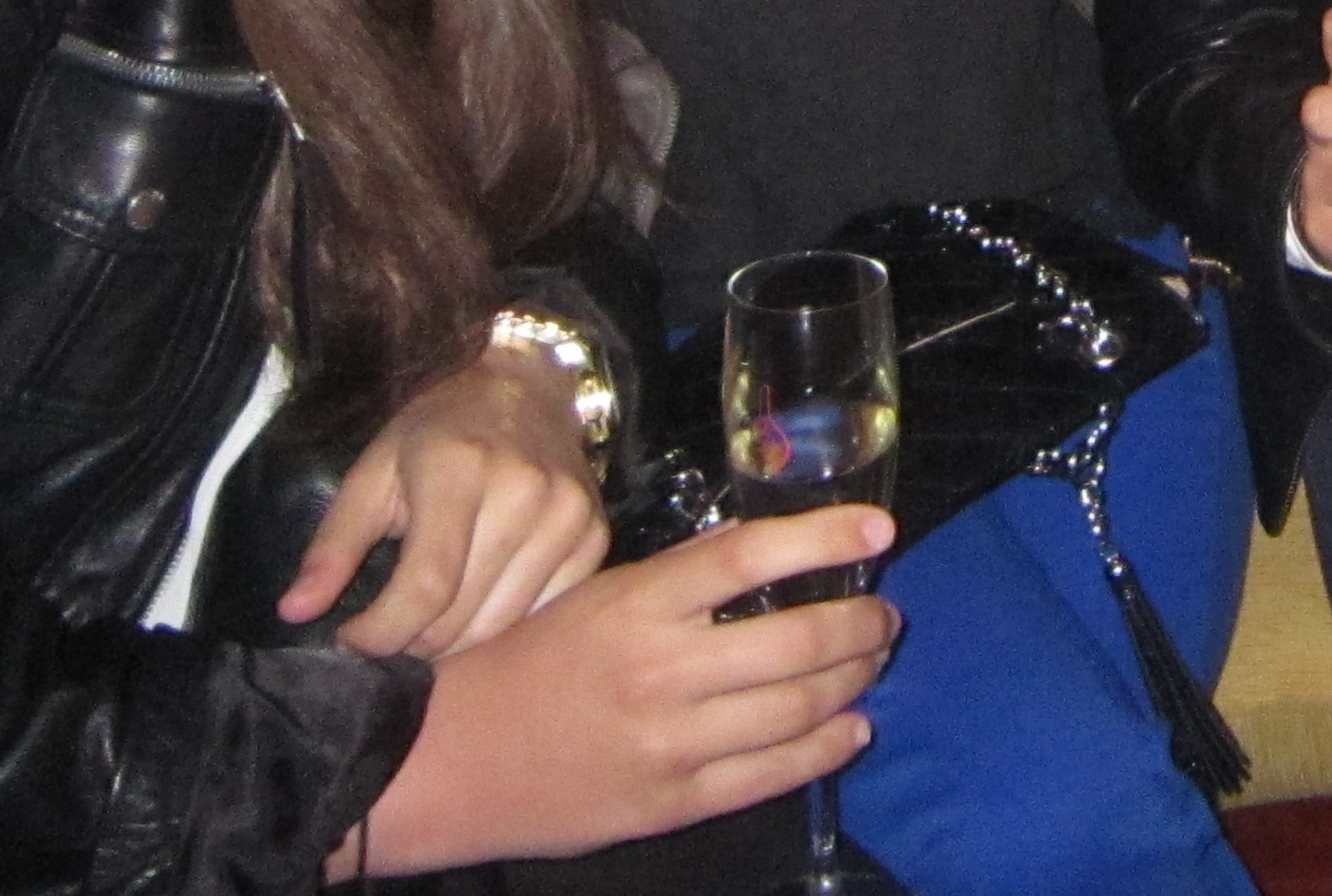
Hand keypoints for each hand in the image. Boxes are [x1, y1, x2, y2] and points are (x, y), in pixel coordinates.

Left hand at [289, 339, 606, 658]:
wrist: (527, 386)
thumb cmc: (438, 431)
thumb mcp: (374, 471)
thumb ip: (334, 544)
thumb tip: (295, 611)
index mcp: (458, 468)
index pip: (425, 586)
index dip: (381, 632)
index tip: (353, 639)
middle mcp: (523, 490)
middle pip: (461, 616)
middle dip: (411, 641)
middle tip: (389, 626)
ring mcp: (567, 515)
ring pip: (501, 626)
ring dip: (454, 641)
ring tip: (429, 618)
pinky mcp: (594, 536)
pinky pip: (543, 615)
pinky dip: (503, 625)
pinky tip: (479, 601)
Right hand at [352, 507, 897, 869]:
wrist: (447, 761)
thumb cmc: (521, 664)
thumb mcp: (591, 596)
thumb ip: (676, 578)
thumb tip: (758, 552)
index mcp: (638, 603)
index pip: (751, 556)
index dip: (825, 539)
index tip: (878, 529)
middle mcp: (662, 669)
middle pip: (797, 638)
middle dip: (861, 623)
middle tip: (884, 612)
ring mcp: (671, 742)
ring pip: (799, 707)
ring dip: (854, 681)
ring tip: (871, 662)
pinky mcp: (673, 802)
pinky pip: (774, 773)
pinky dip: (827, 747)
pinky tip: (852, 728)